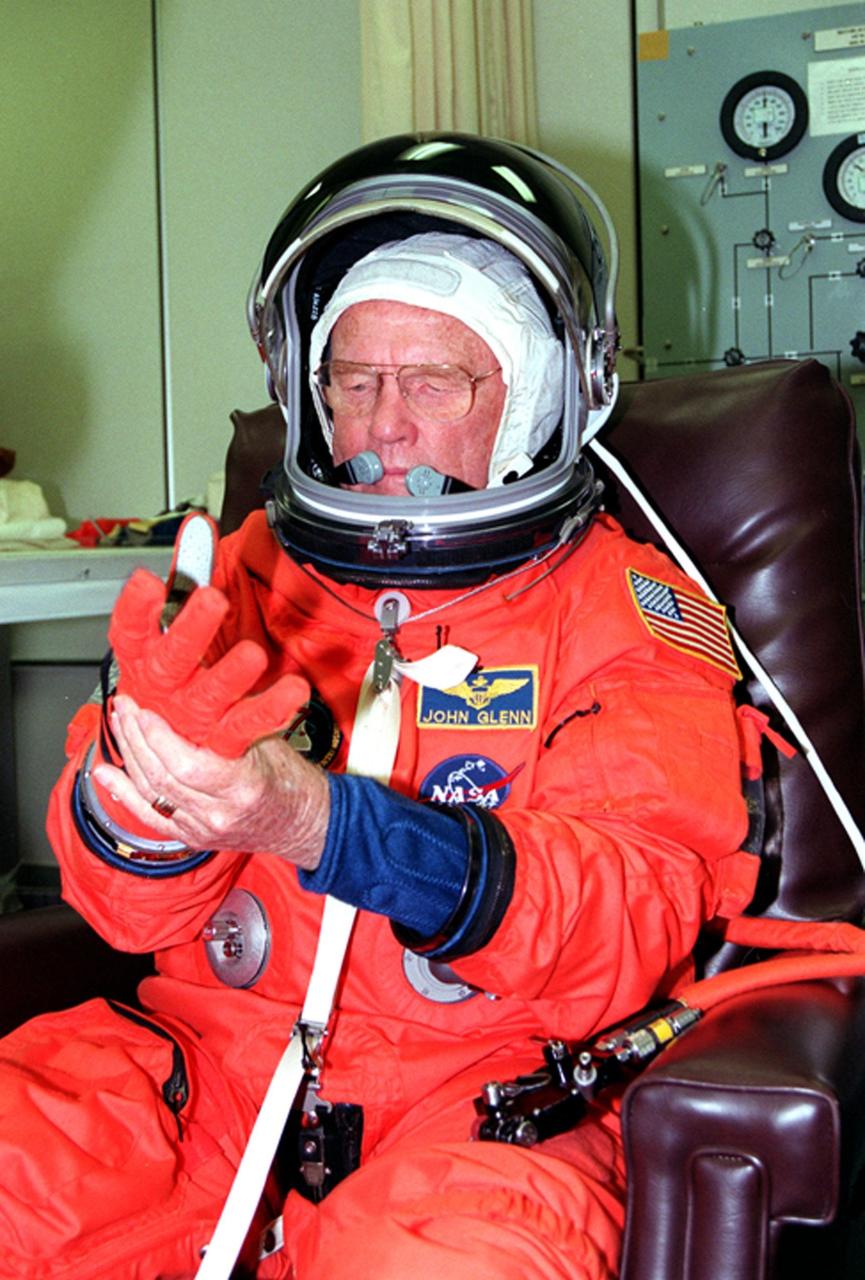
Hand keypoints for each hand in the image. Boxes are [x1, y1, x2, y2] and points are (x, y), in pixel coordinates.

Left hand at [93, 695, 329, 869]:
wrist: (306, 823)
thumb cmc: (292, 779)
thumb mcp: (269, 741)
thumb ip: (232, 720)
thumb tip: (199, 681)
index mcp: (243, 787)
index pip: (186, 765)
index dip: (158, 738)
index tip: (144, 709)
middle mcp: (219, 814)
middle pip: (161, 777)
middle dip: (136, 737)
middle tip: (125, 706)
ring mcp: (203, 830)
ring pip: (150, 793)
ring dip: (129, 755)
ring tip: (119, 724)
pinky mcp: (192, 837)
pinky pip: (150, 815)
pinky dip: (123, 792)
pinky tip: (105, 774)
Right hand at [108, 570, 307, 756]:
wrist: (170, 737)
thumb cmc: (173, 667)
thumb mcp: (172, 618)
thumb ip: (188, 569)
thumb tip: (199, 525)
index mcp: (143, 653)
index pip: (129, 629)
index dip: (135, 607)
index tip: (147, 582)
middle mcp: (164, 684)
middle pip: (172, 658)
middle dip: (191, 628)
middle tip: (211, 599)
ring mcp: (191, 714)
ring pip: (209, 695)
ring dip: (230, 675)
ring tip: (253, 655)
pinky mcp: (221, 737)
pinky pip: (246, 724)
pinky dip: (270, 709)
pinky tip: (292, 690)